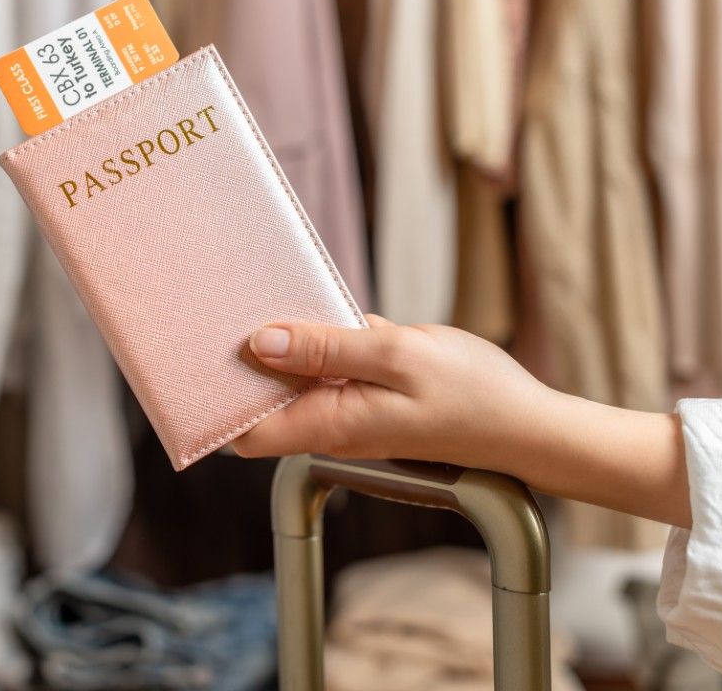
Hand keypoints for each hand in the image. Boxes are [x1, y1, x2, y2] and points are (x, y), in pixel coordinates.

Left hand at [232, 315, 691, 527]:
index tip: (193, 358)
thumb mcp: (396, 355)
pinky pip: (328, 360)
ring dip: (277, 340)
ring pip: (294, 375)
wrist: (528, 421)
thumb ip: (326, 349)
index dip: (213, 402)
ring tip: (249, 289)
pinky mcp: (369, 389)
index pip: (245, 432)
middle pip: (262, 399)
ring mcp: (350, 406)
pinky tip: (310, 296)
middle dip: (237, 360)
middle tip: (218, 306)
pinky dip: (318, 334)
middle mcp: (331, 421)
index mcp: (329, 423)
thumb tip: (258, 343)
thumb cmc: (473, 395)